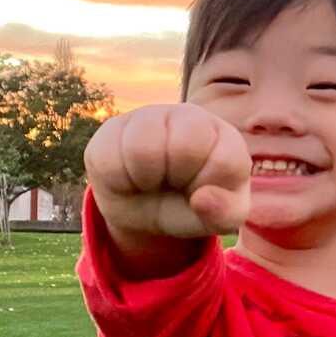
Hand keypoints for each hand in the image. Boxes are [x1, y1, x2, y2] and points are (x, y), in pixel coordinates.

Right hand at [85, 103, 250, 239]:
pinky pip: (110, 159)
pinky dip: (119, 180)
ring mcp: (150, 117)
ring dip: (145, 179)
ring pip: (142, 149)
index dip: (209, 189)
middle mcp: (190, 117)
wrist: (145, 208)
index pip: (225, 162)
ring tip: (151, 179)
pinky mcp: (114, 128)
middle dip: (177, 179)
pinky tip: (129, 176)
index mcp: (224, 138)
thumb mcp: (217, 219)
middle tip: (174, 183)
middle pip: (183, 148)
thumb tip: (202, 200)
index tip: (202, 192)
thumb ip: (224, 214)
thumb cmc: (190, 207)